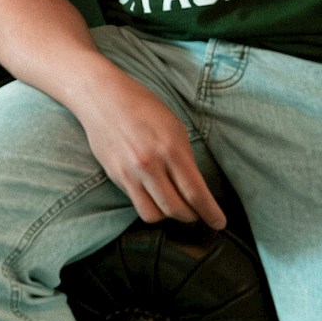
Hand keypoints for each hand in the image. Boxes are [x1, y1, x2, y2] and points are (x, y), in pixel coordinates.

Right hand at [73, 72, 221, 228]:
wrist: (102, 97)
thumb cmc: (143, 107)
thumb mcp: (174, 128)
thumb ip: (185, 159)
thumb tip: (195, 188)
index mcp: (171, 149)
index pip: (195, 193)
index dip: (210, 213)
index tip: (219, 223)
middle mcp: (150, 165)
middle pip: (176, 209)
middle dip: (192, 217)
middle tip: (198, 214)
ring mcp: (129, 173)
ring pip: (154, 215)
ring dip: (168, 215)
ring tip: (174, 206)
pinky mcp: (115, 176)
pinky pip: (136, 203)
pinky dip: (150, 205)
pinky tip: (155, 195)